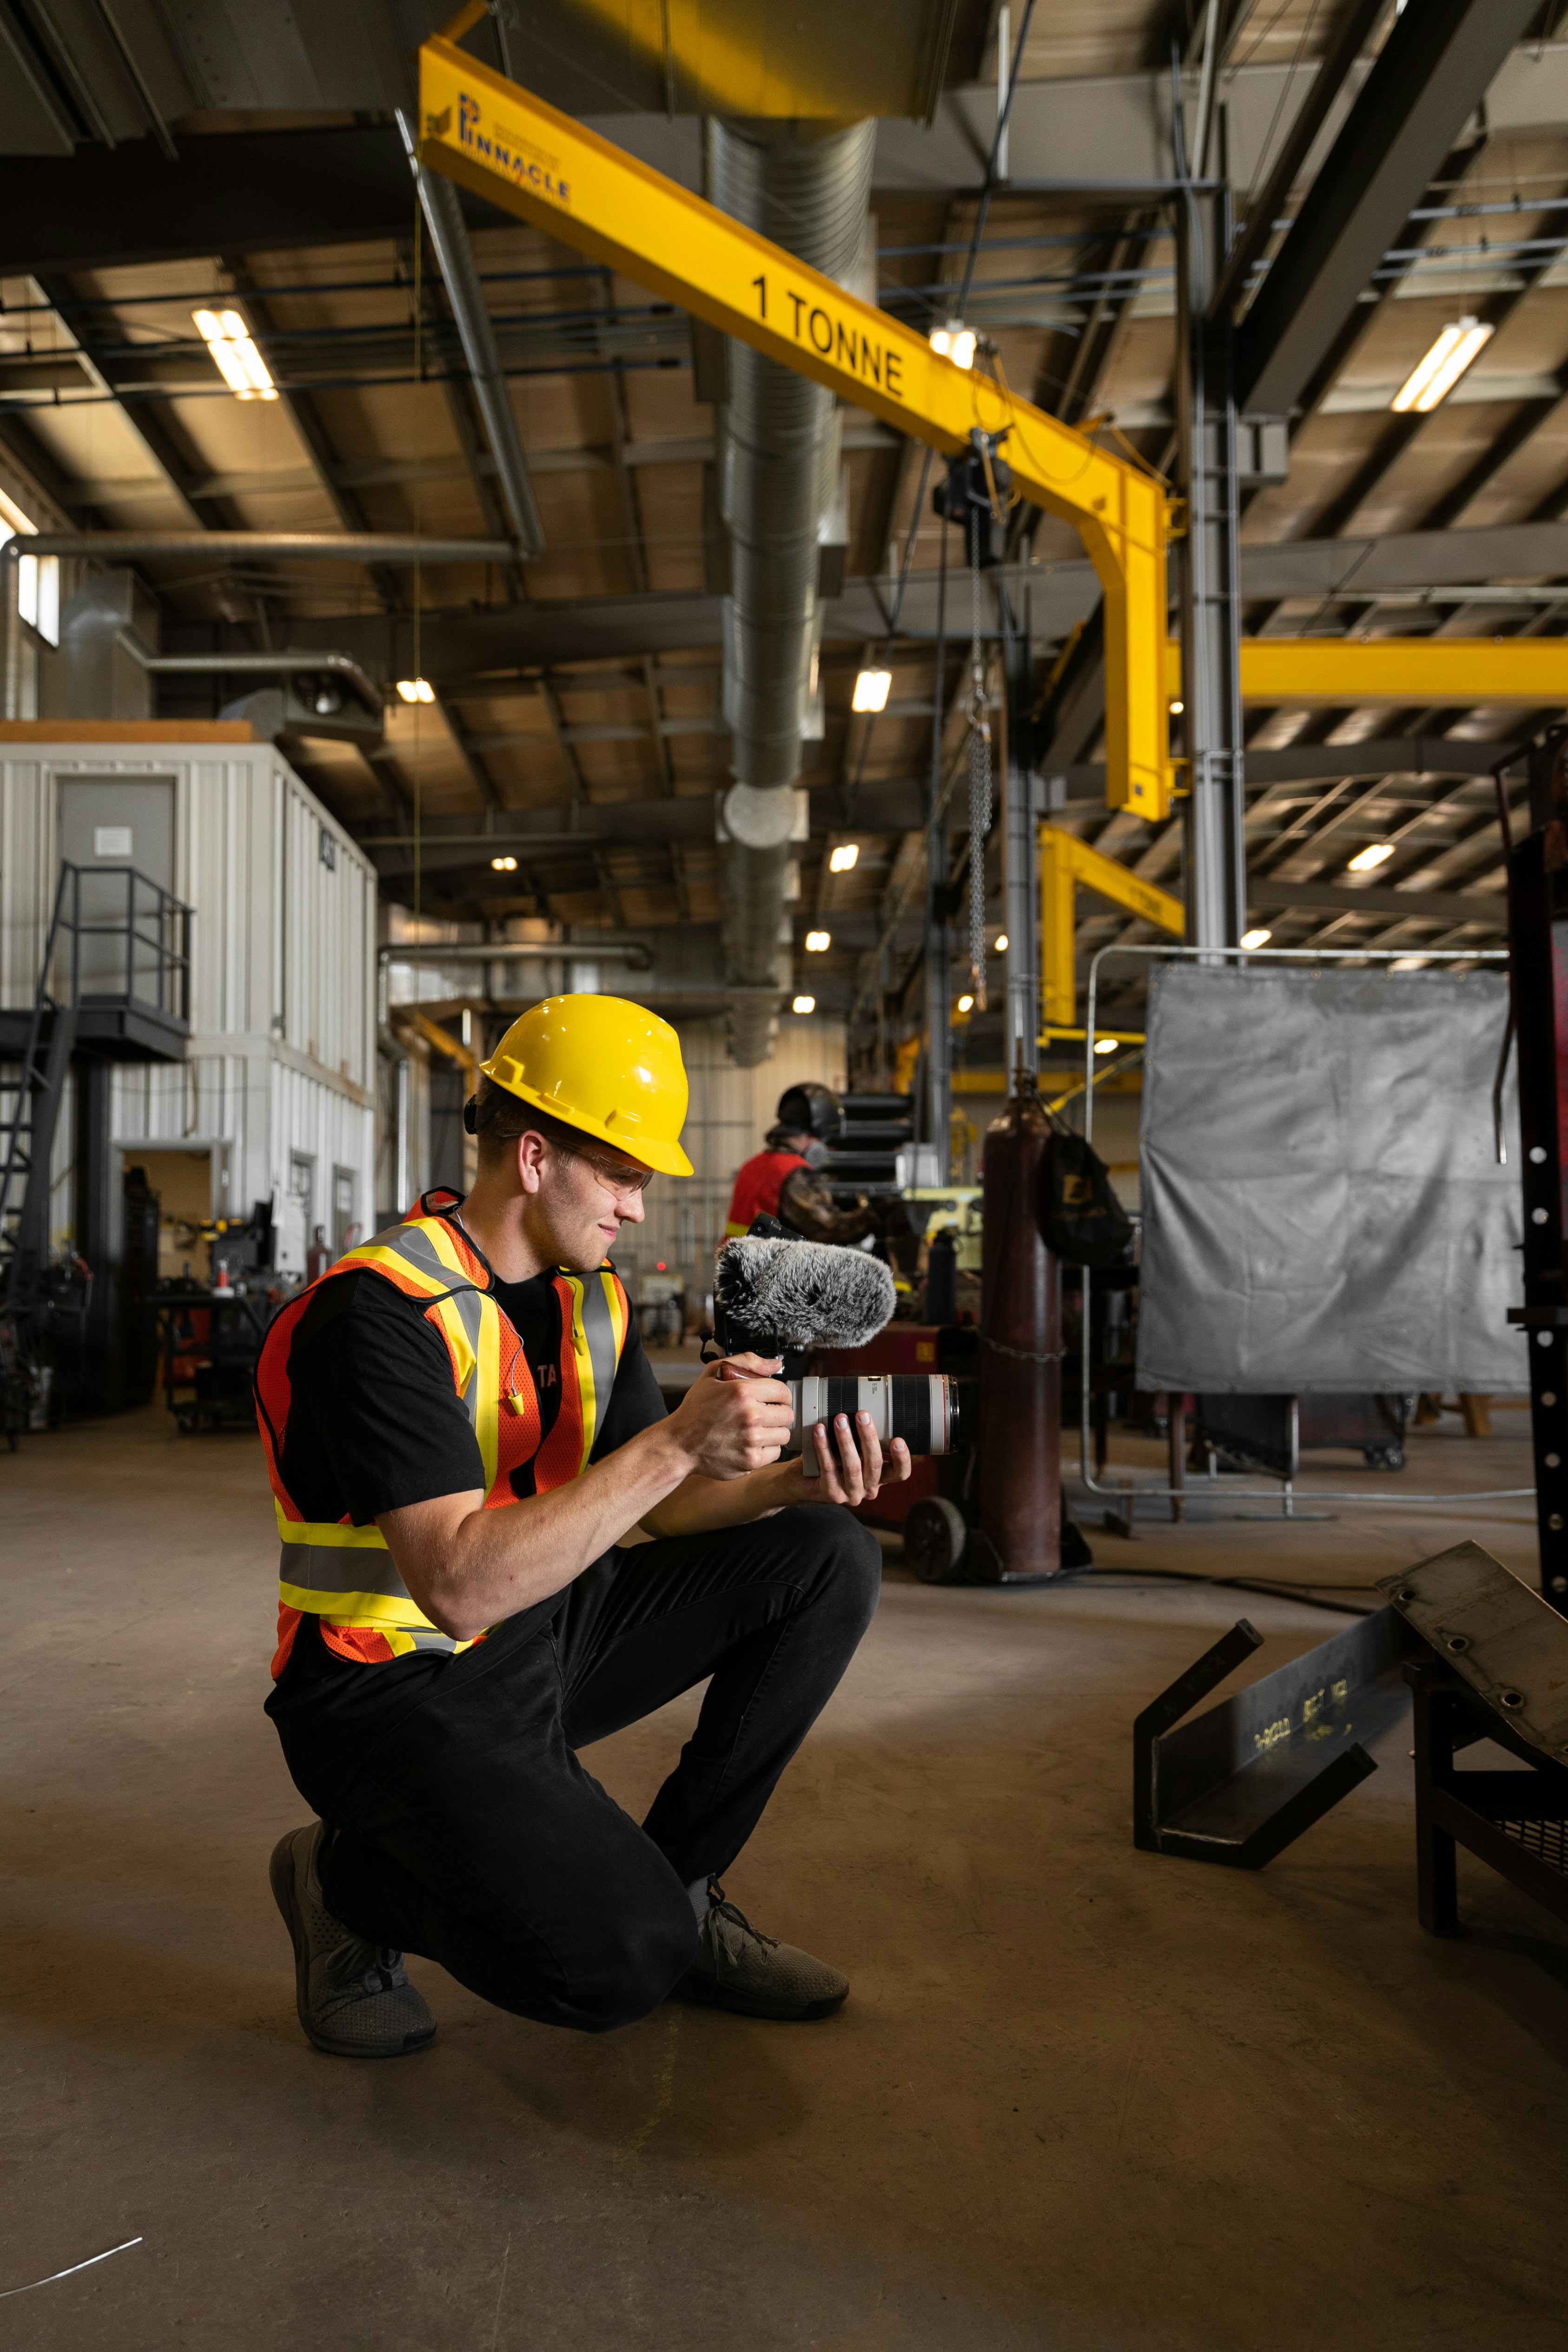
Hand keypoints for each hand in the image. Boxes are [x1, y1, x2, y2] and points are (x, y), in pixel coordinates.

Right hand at [669, 1353, 794, 1479]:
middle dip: (777, 1413)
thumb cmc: (695, 1410)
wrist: (679, 1444)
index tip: (771, 1399)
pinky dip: (766, 1448)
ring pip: (784, 1434)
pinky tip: (751, 1443)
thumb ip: (747, 1362)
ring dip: (773, 1431)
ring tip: (756, 1429)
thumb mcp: (713, 1374)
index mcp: (743, 1392)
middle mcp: (750, 1416)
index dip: (779, 1395)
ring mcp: (751, 1441)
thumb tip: (776, 1364)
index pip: (783, 1392)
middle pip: (787, 1414)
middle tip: (762, 1414)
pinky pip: (775, 1453)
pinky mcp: (751, 1461)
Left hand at [810, 1410, 911, 1506]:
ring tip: (839, 1420)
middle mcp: (869, 1489)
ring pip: (852, 1466)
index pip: (900, 1473)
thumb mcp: (854, 1451)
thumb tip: (864, 1412)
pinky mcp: (832, 1494)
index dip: (902, 1459)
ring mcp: (851, 1494)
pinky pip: (829, 1468)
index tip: (898, 1440)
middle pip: (874, 1464)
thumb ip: (863, 1440)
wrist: (804, 1482)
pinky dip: (824, 1447)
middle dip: (868, 1437)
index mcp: (880, 1478)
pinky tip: (820, 1431)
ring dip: (846, 1440)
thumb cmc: (833, 1460)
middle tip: (862, 1415)